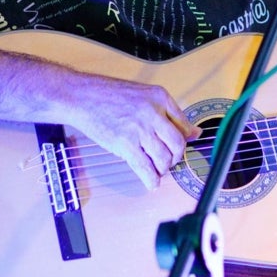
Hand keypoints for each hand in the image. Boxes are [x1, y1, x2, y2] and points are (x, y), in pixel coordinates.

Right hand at [69, 78, 201, 189]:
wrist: (82, 96)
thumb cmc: (108, 94)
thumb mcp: (143, 94)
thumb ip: (167, 112)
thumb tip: (194, 132)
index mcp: (160, 97)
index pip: (183, 125)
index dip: (185, 140)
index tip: (182, 148)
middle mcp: (153, 112)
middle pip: (177, 144)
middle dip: (176, 158)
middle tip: (169, 161)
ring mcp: (139, 129)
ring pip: (163, 158)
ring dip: (163, 169)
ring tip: (157, 170)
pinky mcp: (125, 144)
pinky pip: (145, 167)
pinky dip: (152, 179)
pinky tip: (152, 183)